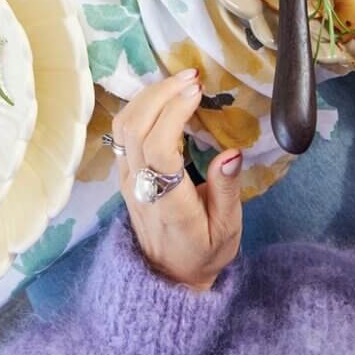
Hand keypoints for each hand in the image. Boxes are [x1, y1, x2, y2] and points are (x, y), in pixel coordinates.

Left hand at [112, 69, 242, 291]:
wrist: (169, 277)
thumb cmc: (203, 251)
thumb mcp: (226, 230)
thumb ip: (227, 191)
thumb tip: (232, 152)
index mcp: (168, 203)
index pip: (158, 148)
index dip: (174, 113)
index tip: (197, 91)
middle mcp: (140, 188)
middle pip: (135, 128)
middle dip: (162, 93)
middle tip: (192, 76)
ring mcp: (126, 180)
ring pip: (123, 126)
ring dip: (149, 95)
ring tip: (179, 81)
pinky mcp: (123, 174)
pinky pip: (122, 131)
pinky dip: (140, 105)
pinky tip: (163, 96)